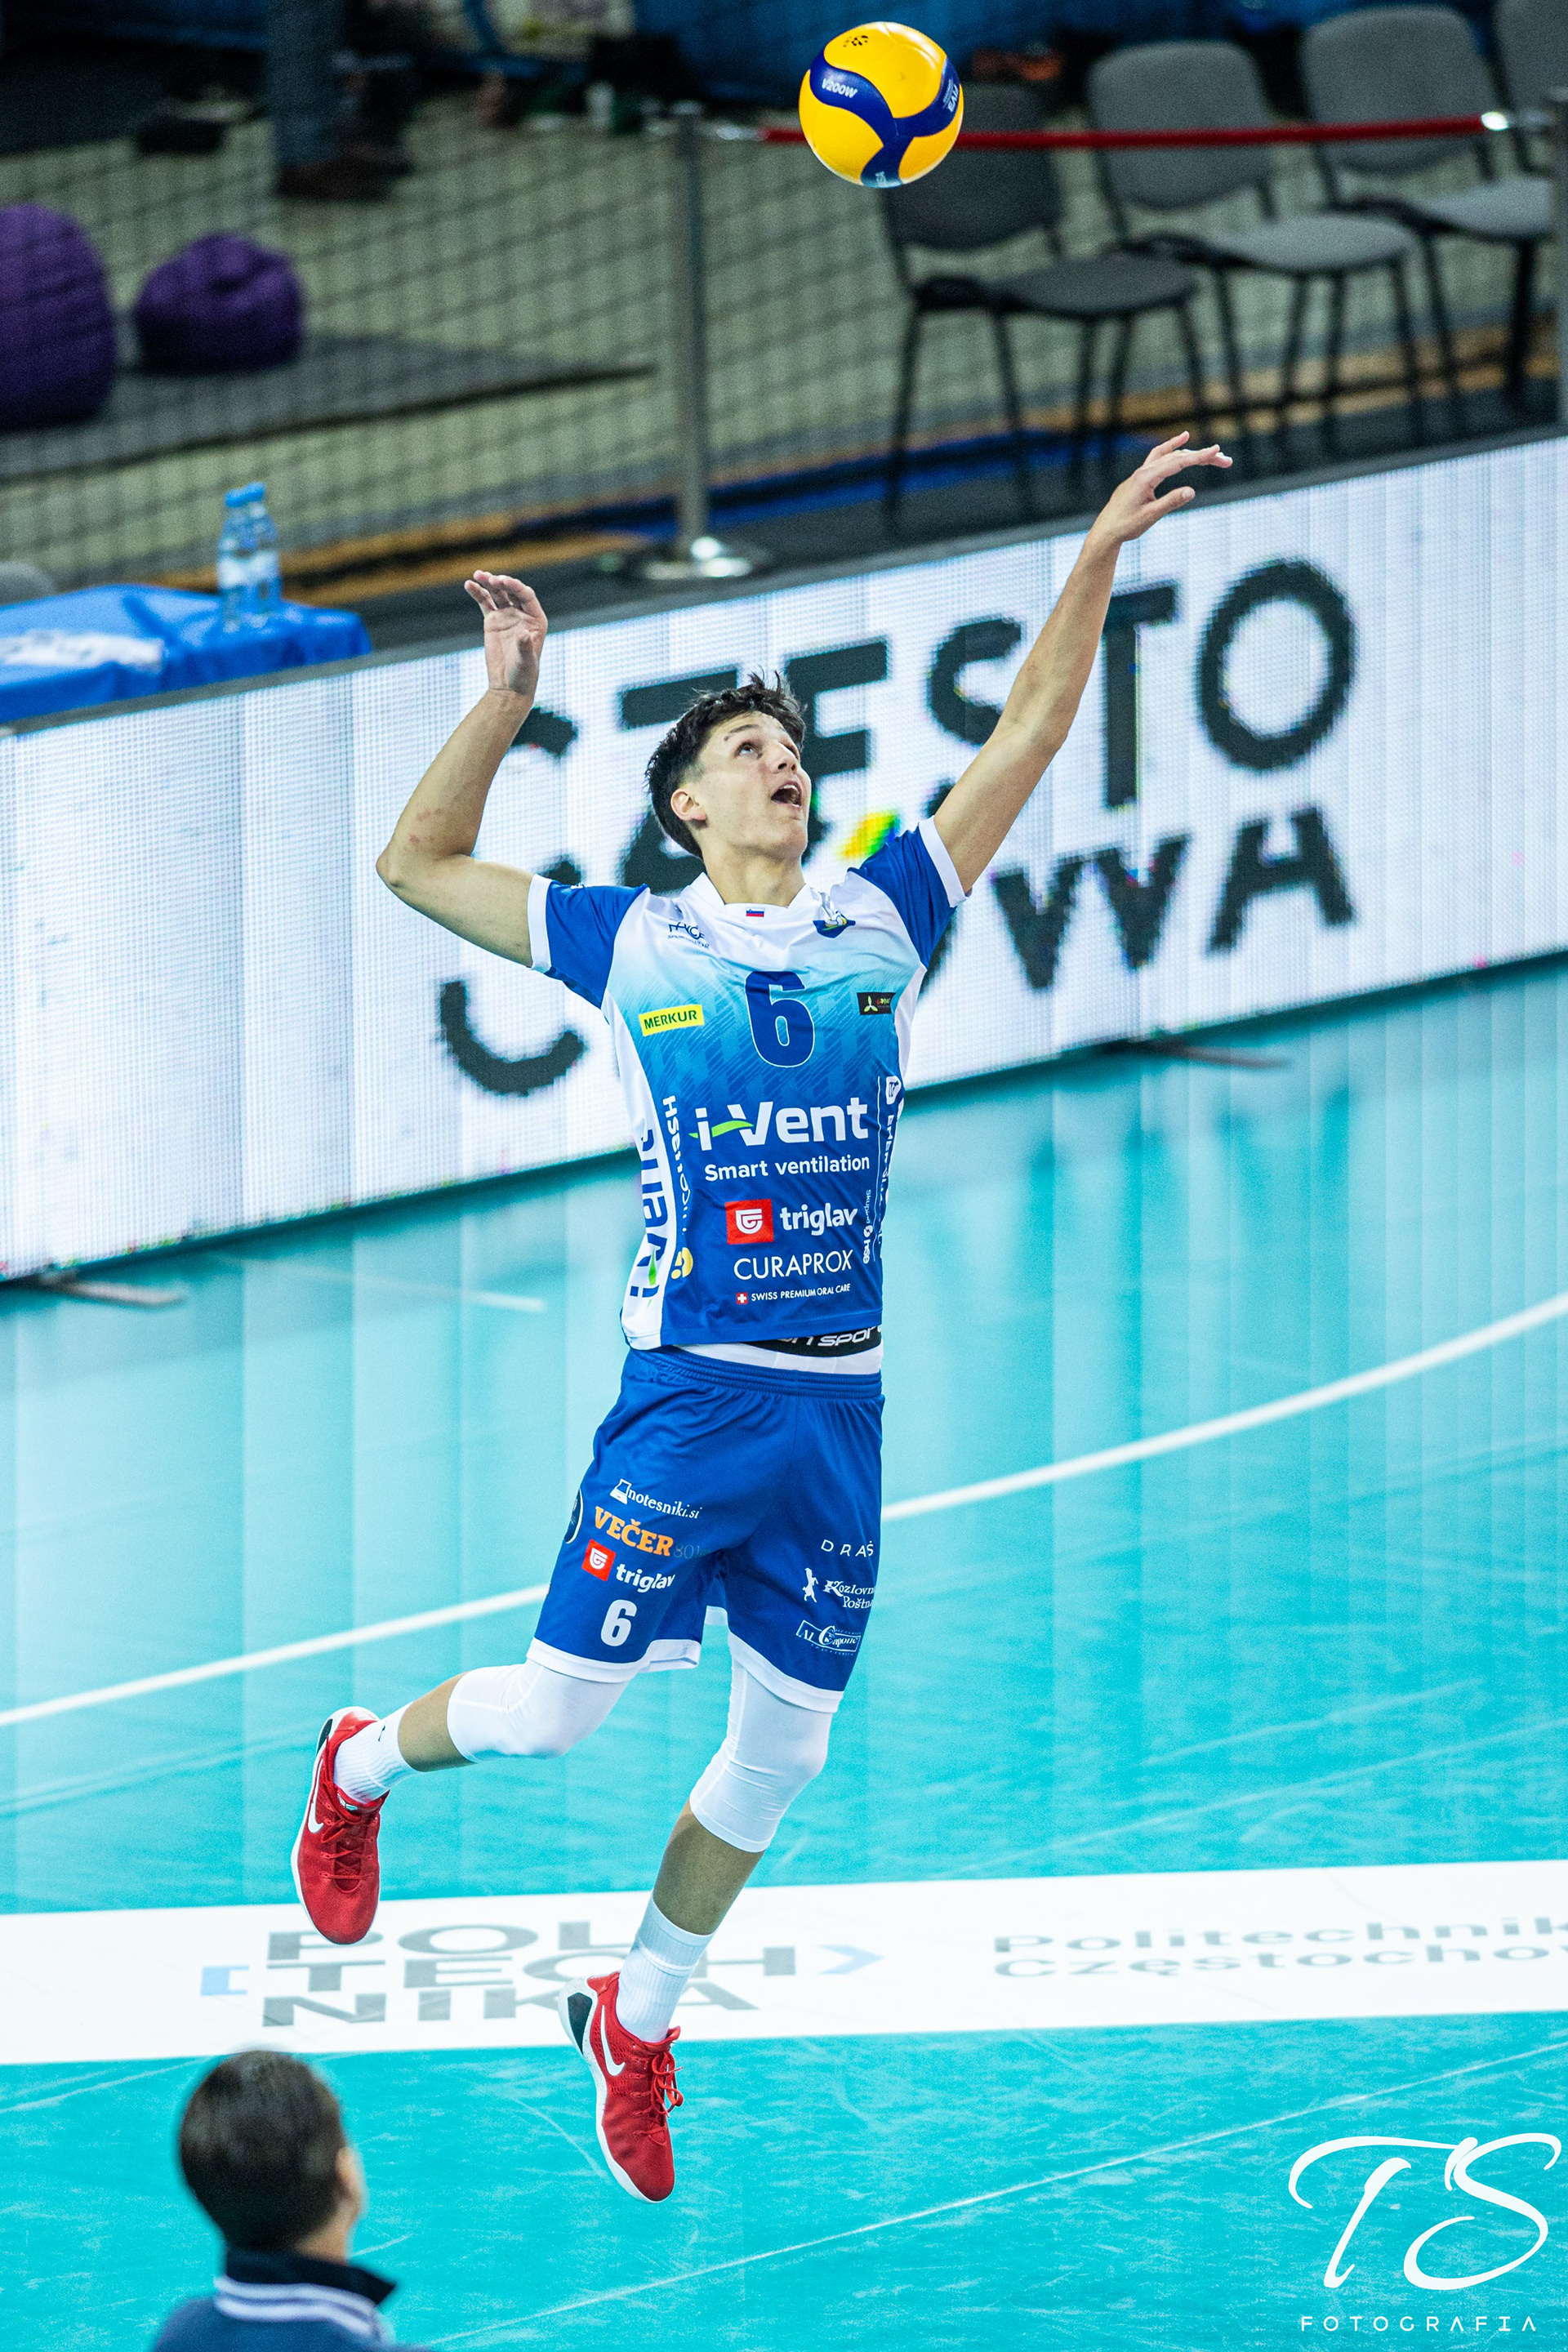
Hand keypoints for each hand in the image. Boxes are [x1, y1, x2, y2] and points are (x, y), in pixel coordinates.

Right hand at [464, 570, 546, 701]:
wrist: (509, 684)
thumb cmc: (523, 674)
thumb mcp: (525, 661)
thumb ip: (525, 647)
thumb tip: (523, 634)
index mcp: (536, 619)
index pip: (526, 595)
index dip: (516, 586)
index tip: (503, 581)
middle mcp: (522, 613)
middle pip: (511, 591)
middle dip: (501, 583)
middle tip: (490, 579)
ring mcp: (507, 615)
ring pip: (497, 593)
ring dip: (487, 583)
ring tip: (476, 575)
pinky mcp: (493, 620)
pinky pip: (484, 602)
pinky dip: (477, 593)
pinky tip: (468, 585)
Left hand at [1088, 432, 1231, 548]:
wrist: (1106, 531)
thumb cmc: (1127, 525)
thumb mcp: (1151, 516)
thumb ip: (1171, 502)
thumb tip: (1192, 491)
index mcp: (1146, 478)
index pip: (1178, 462)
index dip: (1200, 457)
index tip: (1218, 452)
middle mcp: (1144, 470)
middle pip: (1178, 457)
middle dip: (1203, 457)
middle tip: (1226, 461)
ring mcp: (1142, 472)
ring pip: (1170, 456)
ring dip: (1191, 453)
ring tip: (1212, 453)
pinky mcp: (1141, 477)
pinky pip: (1159, 457)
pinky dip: (1172, 448)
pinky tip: (1183, 439)